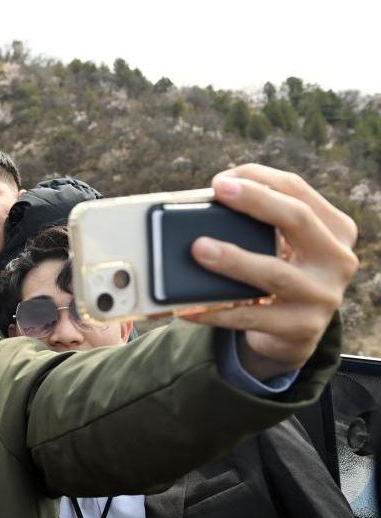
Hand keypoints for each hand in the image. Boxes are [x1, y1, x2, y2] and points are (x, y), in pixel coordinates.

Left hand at [186, 164, 357, 378]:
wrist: (295, 333)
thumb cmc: (280, 273)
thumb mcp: (283, 245)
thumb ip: (258, 224)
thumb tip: (200, 204)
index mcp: (335, 229)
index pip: (298, 190)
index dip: (259, 178)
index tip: (222, 178)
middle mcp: (337, 259)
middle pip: (297, 219)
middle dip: (256, 200)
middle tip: (218, 190)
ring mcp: (323, 296)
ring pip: (274, 273)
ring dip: (234, 259)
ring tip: (198, 248)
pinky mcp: (302, 328)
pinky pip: (251, 317)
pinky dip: (216, 311)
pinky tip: (187, 307)